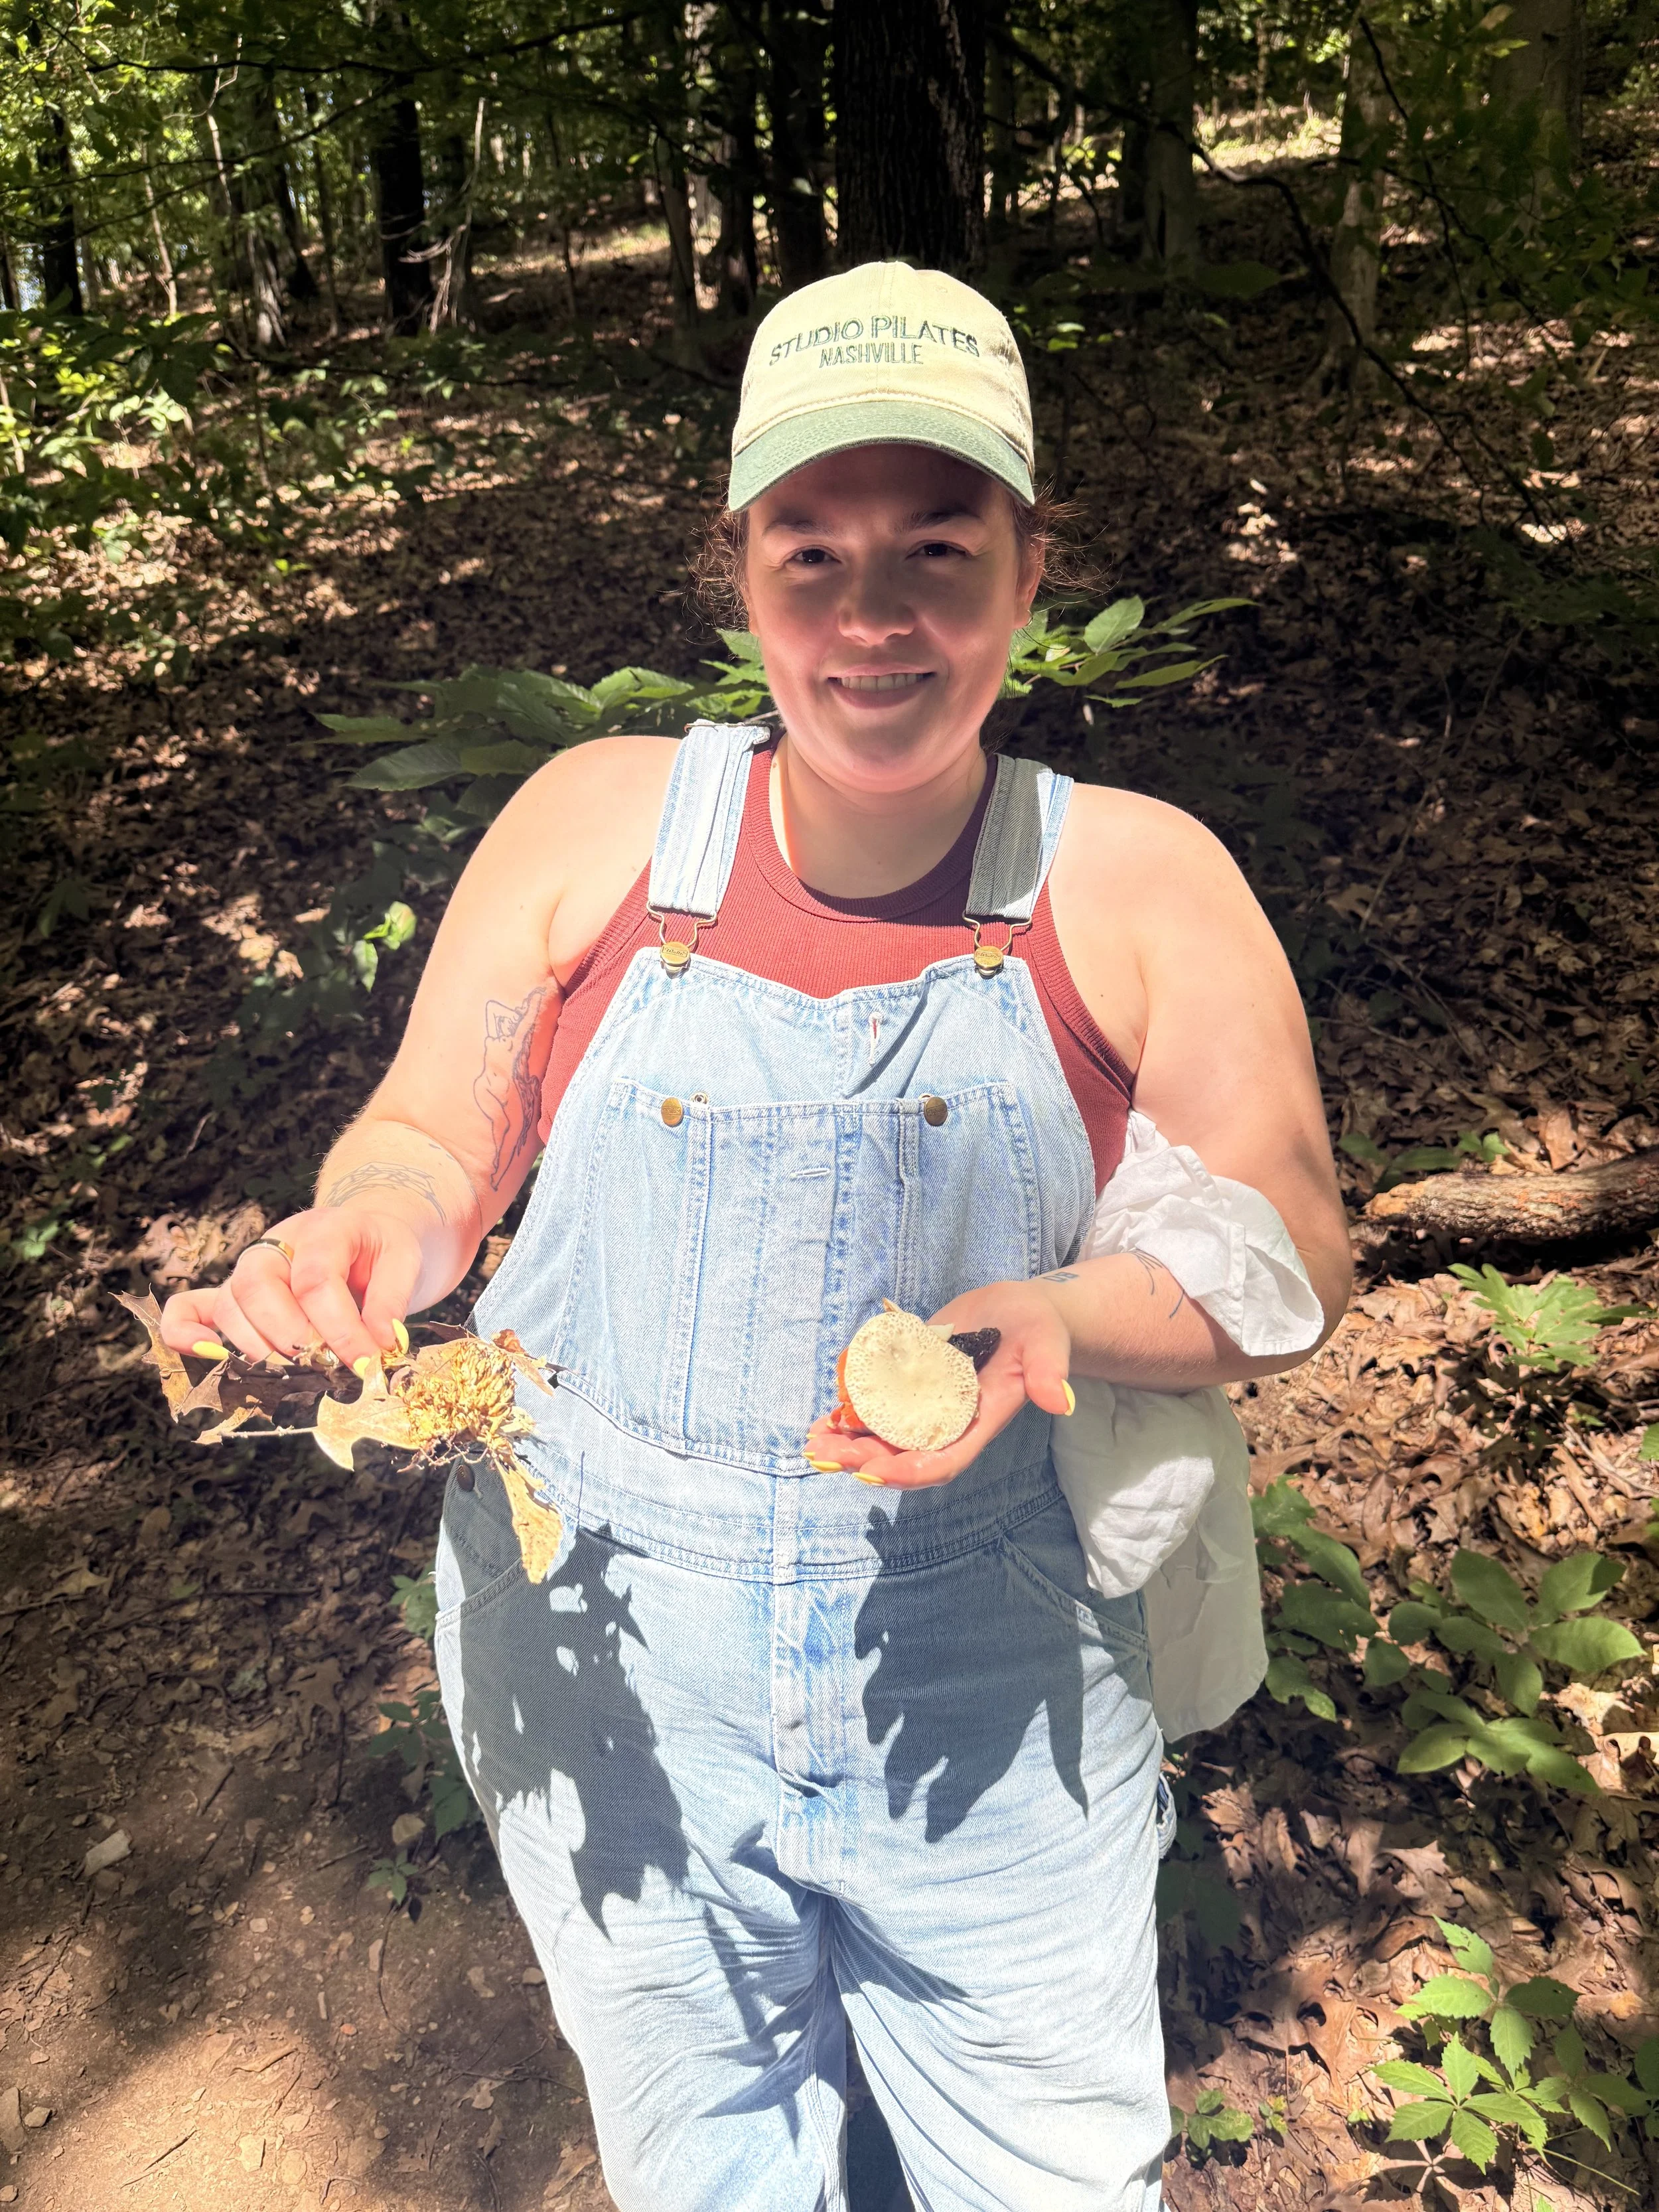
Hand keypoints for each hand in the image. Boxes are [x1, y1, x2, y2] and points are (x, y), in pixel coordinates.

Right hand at [157, 1207, 422, 1370]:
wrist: (368, 1236)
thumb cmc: (382, 1250)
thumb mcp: (405, 1260)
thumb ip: (392, 1300)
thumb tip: (380, 1345)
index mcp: (323, 1229)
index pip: (316, 1278)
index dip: (340, 1328)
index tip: (367, 1363)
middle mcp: (276, 1246)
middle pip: (258, 1289)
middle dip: (291, 1338)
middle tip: (325, 1366)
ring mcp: (249, 1271)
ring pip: (229, 1306)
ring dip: (257, 1347)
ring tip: (295, 1372)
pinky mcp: (233, 1295)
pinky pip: (190, 1308)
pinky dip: (185, 1333)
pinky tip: (207, 1356)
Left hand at [803, 1279, 1073, 1490]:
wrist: (1021, 1312)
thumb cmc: (1038, 1329)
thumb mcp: (1047, 1345)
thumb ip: (1049, 1373)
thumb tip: (1058, 1402)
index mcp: (979, 1423)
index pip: (944, 1460)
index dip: (909, 1471)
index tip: (873, 1472)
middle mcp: (949, 1421)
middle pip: (903, 1454)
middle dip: (863, 1459)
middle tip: (825, 1452)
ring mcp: (926, 1404)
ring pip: (883, 1436)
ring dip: (848, 1442)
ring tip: (813, 1438)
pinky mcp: (911, 1382)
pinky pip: (877, 1406)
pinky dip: (849, 1412)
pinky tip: (823, 1413)